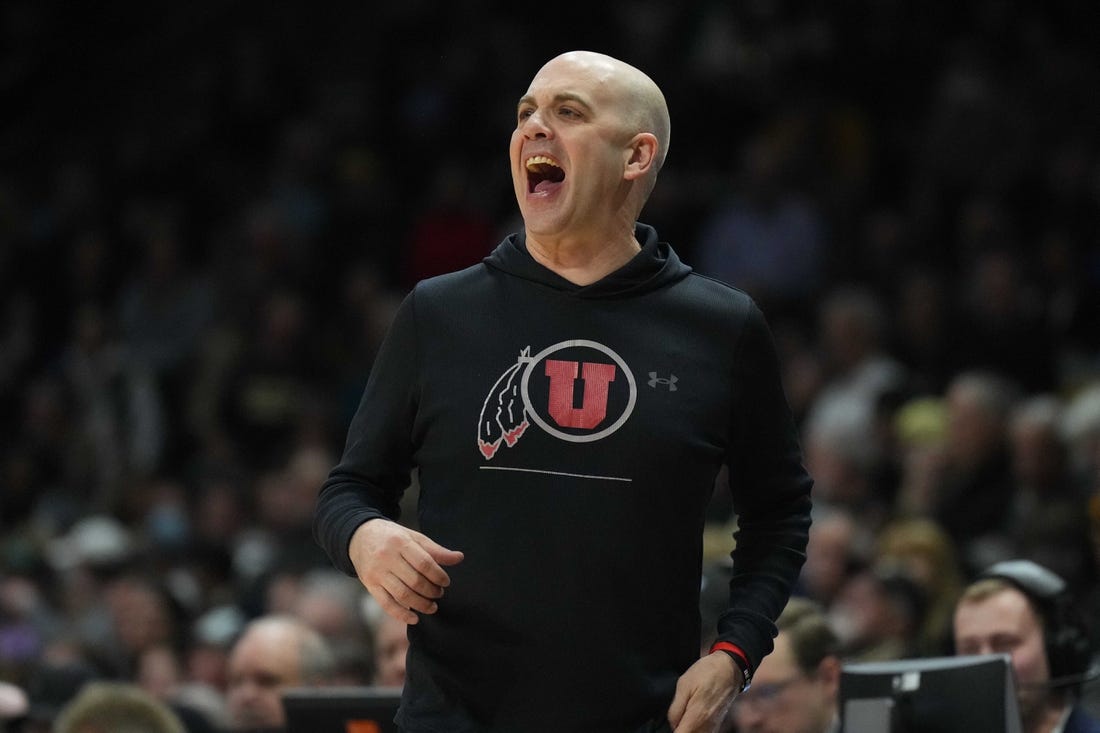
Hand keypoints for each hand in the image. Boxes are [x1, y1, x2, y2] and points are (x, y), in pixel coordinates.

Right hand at [349, 519, 463, 624]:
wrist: (359, 536)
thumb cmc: (392, 537)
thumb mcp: (413, 537)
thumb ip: (435, 550)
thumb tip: (459, 558)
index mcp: (400, 542)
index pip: (424, 563)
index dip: (438, 575)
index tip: (446, 582)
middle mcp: (387, 558)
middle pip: (414, 581)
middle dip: (431, 591)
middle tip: (439, 594)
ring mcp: (377, 573)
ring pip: (402, 595)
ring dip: (420, 604)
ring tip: (432, 606)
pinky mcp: (369, 585)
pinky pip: (386, 604)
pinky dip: (401, 615)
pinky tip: (414, 618)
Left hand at [667, 652, 741, 731]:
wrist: (729, 668)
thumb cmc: (707, 673)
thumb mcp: (683, 685)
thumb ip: (675, 709)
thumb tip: (672, 724)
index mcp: (697, 717)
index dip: (675, 729)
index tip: (673, 721)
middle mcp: (707, 726)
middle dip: (680, 729)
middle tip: (677, 715)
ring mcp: (714, 726)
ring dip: (688, 728)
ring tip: (684, 714)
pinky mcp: (717, 724)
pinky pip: (704, 732)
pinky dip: (696, 728)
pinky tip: (692, 717)